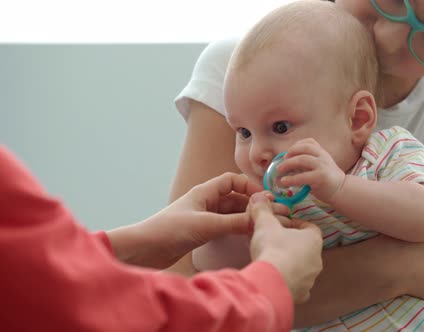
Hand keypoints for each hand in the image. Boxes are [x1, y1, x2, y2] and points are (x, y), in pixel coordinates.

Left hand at [107, 173, 287, 268]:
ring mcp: (204, 217)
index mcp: (204, 192)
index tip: (264, 198)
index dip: (248, 185)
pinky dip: (236, 228)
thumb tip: (259, 219)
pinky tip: (246, 235)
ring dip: (244, 217)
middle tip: (268, 214)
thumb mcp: (206, 225)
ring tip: (260, 226)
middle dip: (251, 204)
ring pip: (231, 213)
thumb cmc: (169, 230)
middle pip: (235, 197)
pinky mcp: (202, 232)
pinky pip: (225, 226)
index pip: (232, 180)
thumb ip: (234, 222)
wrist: (144, 250)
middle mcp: (205, 202)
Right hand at [248, 192, 322, 303]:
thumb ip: (262, 209)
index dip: (295, 224)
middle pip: (306, 247)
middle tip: (274, 241)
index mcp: (313, 240)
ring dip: (290, 263)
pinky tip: (276, 279)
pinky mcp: (301, 294)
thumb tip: (259, 196)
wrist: (271, 282)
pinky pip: (298, 286)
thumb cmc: (273, 248)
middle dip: (291, 243)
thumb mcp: (265, 224)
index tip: (282, 224)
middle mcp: (317, 259)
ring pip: (302, 268)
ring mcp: (310, 279)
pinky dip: (289, 282)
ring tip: (272, 260)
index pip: (310, 227)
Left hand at [279, 138, 345, 201]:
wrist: (341, 190)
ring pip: (302, 159)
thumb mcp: (320, 166)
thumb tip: (286, 165)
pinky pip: (303, 176)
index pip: (308, 142)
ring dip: (288, 164)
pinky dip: (291, 179)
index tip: (288, 153)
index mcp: (322, 152)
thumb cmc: (327, 180)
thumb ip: (307, 163)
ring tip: (279, 170)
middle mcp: (323, 157)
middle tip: (282, 161)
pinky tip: (284, 181)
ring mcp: (322, 166)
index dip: (296, 146)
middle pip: (304, 148)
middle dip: (290, 153)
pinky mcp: (321, 177)